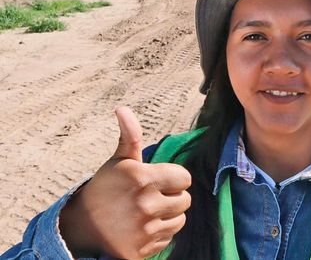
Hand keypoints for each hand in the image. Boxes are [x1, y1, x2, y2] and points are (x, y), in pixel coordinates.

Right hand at [59, 107, 191, 258]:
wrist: (80, 227)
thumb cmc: (105, 188)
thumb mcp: (118, 161)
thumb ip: (130, 136)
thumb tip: (123, 109)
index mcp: (143, 178)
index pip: (185, 178)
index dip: (174, 178)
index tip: (158, 180)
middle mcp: (147, 205)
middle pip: (185, 200)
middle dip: (172, 197)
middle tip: (152, 197)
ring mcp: (145, 230)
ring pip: (180, 220)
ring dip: (168, 216)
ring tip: (147, 212)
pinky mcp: (142, 250)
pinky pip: (168, 239)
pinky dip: (159, 234)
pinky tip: (143, 228)